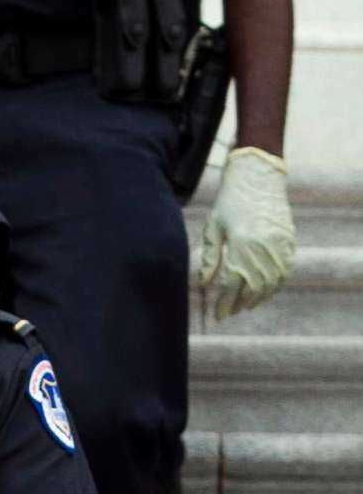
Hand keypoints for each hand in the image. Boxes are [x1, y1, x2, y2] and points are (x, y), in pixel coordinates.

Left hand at [199, 145, 294, 320]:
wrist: (259, 177)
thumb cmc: (230, 202)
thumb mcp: (214, 228)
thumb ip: (210, 258)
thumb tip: (204, 284)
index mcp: (241, 245)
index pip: (232, 285)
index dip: (224, 304)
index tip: (218, 315)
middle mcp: (262, 248)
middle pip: (252, 289)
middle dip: (239, 304)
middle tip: (228, 312)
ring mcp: (279, 246)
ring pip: (270, 284)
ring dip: (257, 299)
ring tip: (244, 306)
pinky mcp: (289, 243)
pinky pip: (284, 273)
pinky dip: (274, 287)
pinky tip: (263, 292)